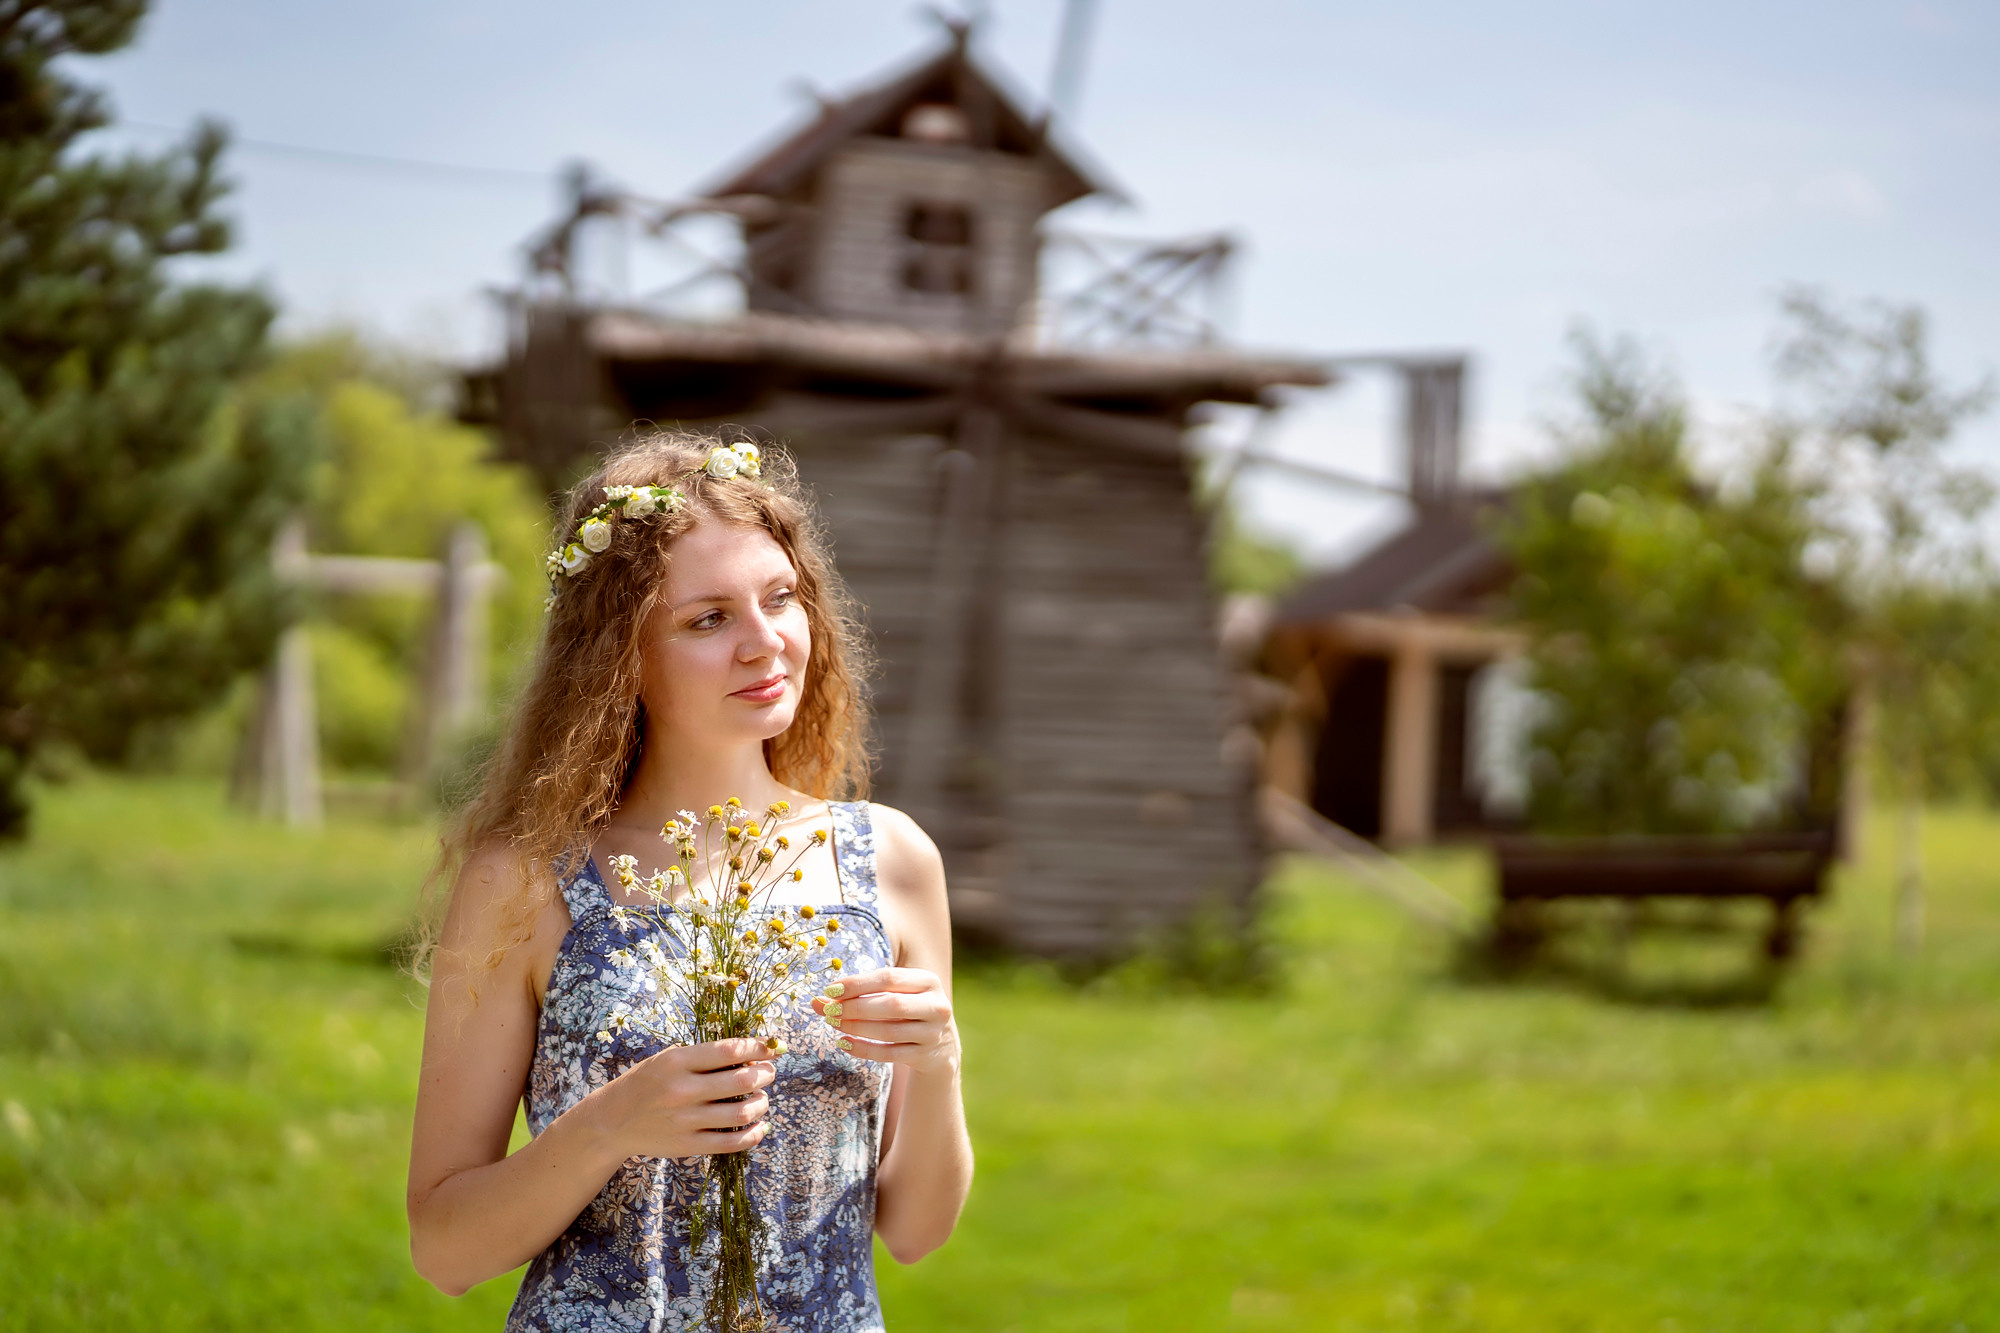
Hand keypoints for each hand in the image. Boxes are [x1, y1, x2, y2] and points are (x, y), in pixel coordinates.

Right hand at [589, 1038, 775, 1159]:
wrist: (612, 1121)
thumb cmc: (646, 1083)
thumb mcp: (668, 1059)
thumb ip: (704, 1056)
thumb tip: (751, 1051)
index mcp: (677, 1062)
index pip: (730, 1051)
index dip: (758, 1048)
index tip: (773, 1047)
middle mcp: (682, 1090)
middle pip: (741, 1081)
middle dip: (765, 1075)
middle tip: (770, 1073)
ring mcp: (685, 1120)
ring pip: (741, 1113)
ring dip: (762, 1104)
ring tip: (763, 1098)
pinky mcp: (687, 1145)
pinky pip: (731, 1143)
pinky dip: (753, 1135)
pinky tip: (760, 1126)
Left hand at [812, 968, 959, 1075]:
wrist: (941, 1044)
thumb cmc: (908, 1010)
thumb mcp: (893, 994)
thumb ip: (860, 994)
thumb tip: (817, 1001)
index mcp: (928, 981)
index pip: (888, 978)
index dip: (857, 984)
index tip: (830, 990)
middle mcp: (936, 1005)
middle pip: (891, 1005)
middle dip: (855, 1008)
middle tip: (828, 1010)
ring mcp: (932, 1033)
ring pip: (889, 1032)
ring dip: (856, 1028)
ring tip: (833, 1024)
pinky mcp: (925, 1056)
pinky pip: (889, 1054)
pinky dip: (863, 1049)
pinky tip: (844, 1043)